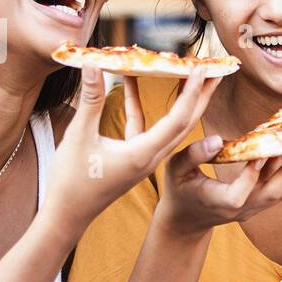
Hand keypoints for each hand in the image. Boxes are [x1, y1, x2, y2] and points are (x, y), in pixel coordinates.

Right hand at [46, 65, 220, 235]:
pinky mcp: (132, 157)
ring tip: (190, 73)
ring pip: (169, 125)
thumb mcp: (79, 137)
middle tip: (215, 69)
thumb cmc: (71, 182)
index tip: (201, 69)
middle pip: (185, 122)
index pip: (177, 120)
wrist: (66, 216)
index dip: (191, 93)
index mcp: (143, 154)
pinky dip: (140, 106)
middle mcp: (151, 157)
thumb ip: (90, 101)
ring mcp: (143, 158)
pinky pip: (144, 128)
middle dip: (201, 95)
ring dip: (179, 100)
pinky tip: (132, 83)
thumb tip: (93, 65)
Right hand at [156, 138, 281, 235]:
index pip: (238, 196)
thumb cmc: (178, 190)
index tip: (258, 154)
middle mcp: (240, 209)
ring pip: (280, 191)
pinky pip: (278, 188)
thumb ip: (194, 154)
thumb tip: (217, 140)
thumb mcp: (175, 169)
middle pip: (272, 194)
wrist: (186, 219)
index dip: (250, 176)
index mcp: (218, 202)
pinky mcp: (258, 204)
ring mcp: (252, 208)